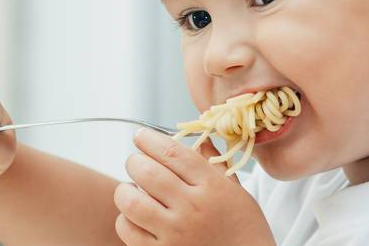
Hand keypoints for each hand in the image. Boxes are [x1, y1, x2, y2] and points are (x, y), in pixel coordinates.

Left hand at [113, 128, 275, 245]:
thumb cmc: (242, 228)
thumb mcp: (236, 191)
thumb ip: (214, 163)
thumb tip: (197, 138)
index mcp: (211, 187)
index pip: (171, 153)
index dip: (149, 139)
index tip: (140, 136)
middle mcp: (192, 208)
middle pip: (146, 172)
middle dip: (134, 162)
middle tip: (137, 163)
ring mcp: (175, 233)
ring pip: (130, 201)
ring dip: (126, 190)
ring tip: (133, 191)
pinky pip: (127, 229)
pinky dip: (126, 218)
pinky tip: (136, 216)